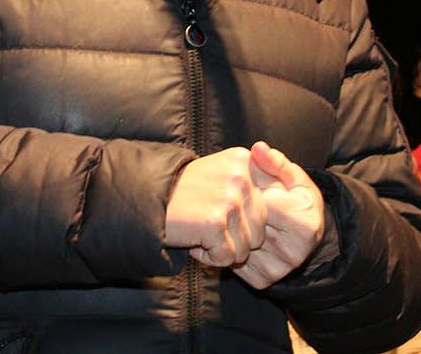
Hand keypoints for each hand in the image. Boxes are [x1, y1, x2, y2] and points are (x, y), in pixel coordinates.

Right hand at [163, 147, 266, 267]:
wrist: (142, 198)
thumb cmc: (181, 191)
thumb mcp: (217, 172)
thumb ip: (245, 182)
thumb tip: (278, 202)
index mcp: (243, 161)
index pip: (266, 206)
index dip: (243, 221)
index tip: (219, 215)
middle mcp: (240, 177)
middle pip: (259, 230)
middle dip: (235, 239)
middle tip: (207, 228)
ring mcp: (229, 199)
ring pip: (246, 247)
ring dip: (222, 250)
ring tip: (199, 232)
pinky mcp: (215, 222)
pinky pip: (227, 257)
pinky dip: (209, 258)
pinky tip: (192, 241)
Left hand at [233, 141, 326, 289]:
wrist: (303, 233)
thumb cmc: (296, 199)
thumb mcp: (292, 176)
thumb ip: (275, 162)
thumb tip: (257, 148)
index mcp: (303, 223)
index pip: (260, 205)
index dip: (246, 191)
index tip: (240, 184)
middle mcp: (292, 252)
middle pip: (247, 225)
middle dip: (233, 210)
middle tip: (221, 197)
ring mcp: (277, 269)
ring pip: (236, 245)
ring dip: (224, 230)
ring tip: (218, 214)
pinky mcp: (262, 281)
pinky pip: (232, 264)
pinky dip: (222, 247)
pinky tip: (223, 232)